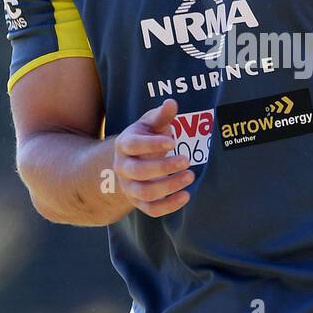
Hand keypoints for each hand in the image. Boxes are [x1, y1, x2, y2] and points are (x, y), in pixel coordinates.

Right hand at [113, 98, 194, 216]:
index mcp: (124, 145)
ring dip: (169, 186)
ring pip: (145, 192)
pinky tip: (186, 195)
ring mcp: (129, 186)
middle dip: (164, 167)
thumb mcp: (151, 124)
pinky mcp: (138, 201)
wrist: (132, 161)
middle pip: (138, 171)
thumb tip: (172, 103)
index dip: (152, 144)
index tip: (173, 141)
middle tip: (187, 159)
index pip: (133, 146)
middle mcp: (122, 167)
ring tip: (190, 176)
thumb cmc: (146, 138)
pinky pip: (151, 209)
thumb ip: (161, 115)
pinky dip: (169, 206)